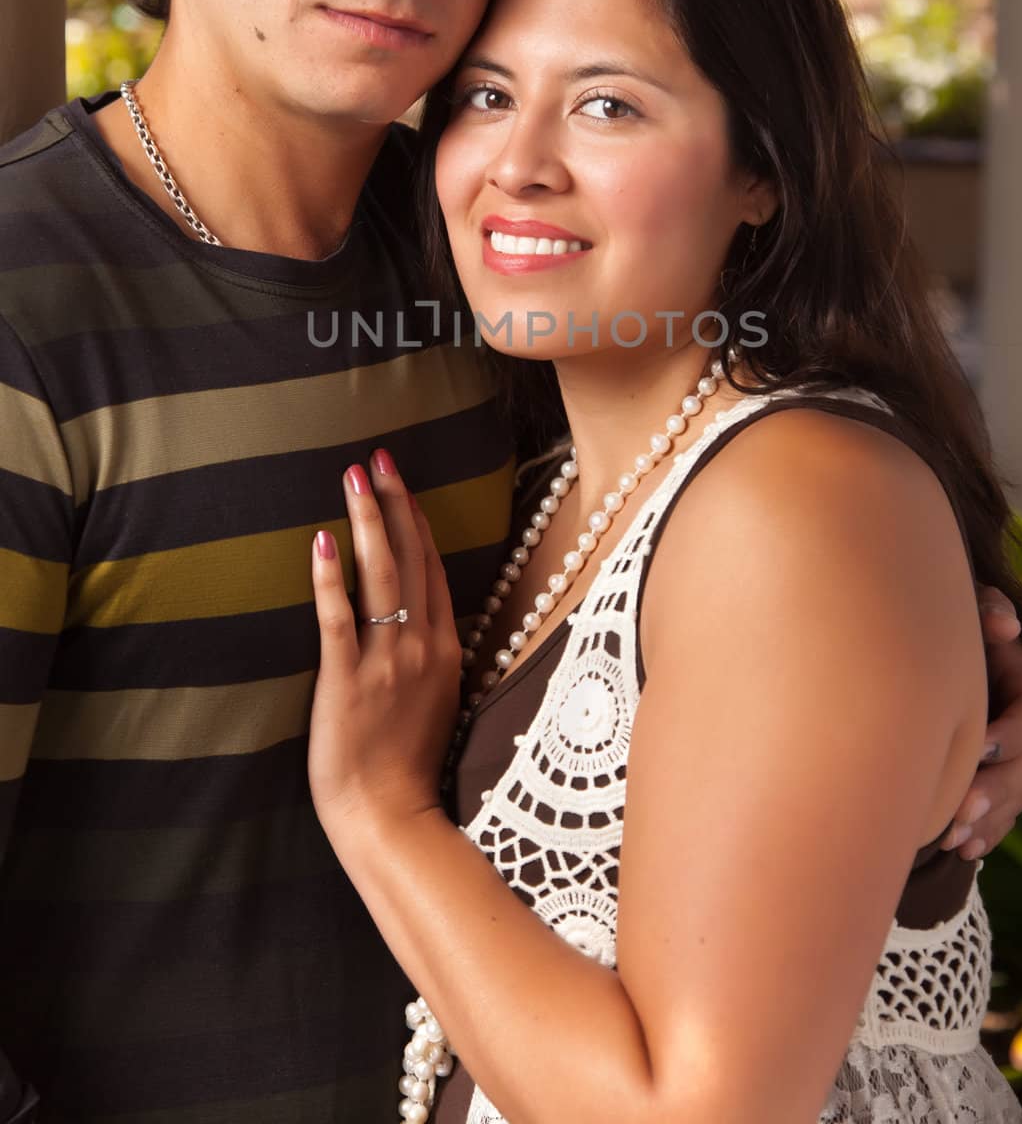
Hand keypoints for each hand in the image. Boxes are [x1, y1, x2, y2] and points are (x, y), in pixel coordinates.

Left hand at [308, 450, 461, 843]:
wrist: (388, 816)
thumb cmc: (406, 764)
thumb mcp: (437, 700)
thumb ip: (433, 653)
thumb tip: (423, 616)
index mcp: (445, 648)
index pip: (431, 567)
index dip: (416, 520)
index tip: (401, 483)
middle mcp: (421, 645)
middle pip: (410, 558)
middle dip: (394, 501)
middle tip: (378, 457)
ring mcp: (386, 661)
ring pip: (381, 575)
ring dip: (368, 521)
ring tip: (354, 477)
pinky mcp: (347, 680)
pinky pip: (340, 619)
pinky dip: (332, 579)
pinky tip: (323, 542)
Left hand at [941, 586, 1021, 858]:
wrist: (914, 668)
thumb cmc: (941, 634)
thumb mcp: (963, 615)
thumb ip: (985, 611)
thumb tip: (1004, 624)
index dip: (1013, 732)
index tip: (980, 745)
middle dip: (996, 790)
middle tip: (960, 807)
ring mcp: (1010, 763)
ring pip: (1013, 800)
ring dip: (986, 820)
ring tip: (951, 837)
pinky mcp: (994, 790)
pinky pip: (999, 822)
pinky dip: (982, 837)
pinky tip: (958, 850)